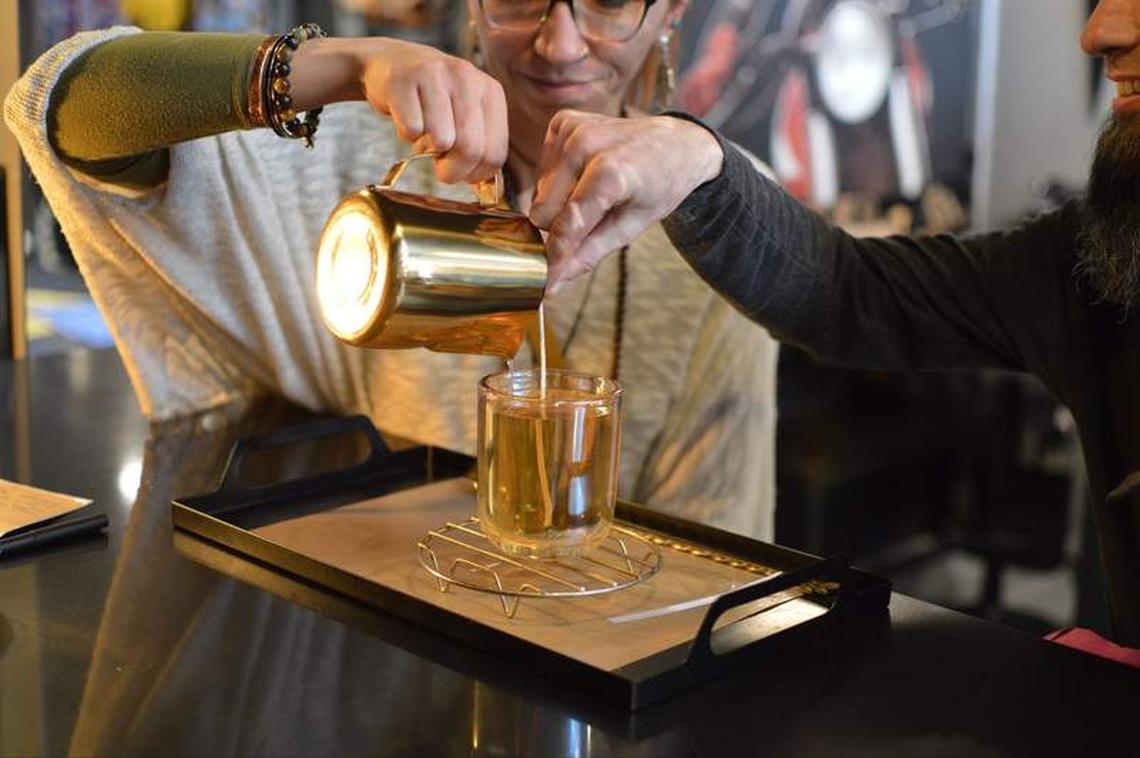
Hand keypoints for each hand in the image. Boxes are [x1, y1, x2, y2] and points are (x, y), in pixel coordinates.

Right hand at [359, 39, 507, 182]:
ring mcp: (435, 74)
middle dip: (451, 170)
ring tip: (422, 133)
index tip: (461, 173)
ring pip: (441, 141)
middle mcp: (467, 77)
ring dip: (426, 149)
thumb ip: (481, 149)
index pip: (495, 153)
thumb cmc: (435, 101)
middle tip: (439, 165)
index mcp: (491, 92)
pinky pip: (411, 129)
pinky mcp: (403, 79)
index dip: (475, 175)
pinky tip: (406, 118)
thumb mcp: (467, 117)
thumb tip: (487, 192)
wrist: (394, 62)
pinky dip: (405, 134)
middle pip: (470, 149)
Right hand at [529, 111, 723, 282]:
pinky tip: (585, 173)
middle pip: (544, 211)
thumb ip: (589, 254)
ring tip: (595, 192)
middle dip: (561, 225)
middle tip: (594, 219)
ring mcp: (572, 128)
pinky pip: (542, 169)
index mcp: (610, 172)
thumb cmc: (659, 186)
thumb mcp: (632, 227)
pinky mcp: (563, 121)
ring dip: (560, 202)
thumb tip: (553, 283)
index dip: (554, 256)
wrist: (676, 143)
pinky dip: (559, 179)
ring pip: (539, 193)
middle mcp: (585, 144)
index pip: (565, 224)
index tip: (545, 280)